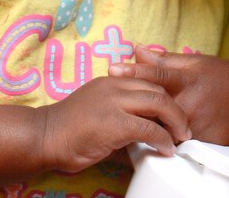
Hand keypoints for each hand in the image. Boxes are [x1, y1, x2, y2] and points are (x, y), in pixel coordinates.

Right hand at [36, 75, 190, 173]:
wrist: (44, 137)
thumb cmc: (69, 128)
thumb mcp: (98, 108)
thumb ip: (121, 109)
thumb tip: (147, 127)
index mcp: (111, 80)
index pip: (148, 79)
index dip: (167, 94)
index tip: (176, 110)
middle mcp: (114, 84)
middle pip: (158, 89)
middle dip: (177, 108)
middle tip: (184, 127)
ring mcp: (114, 102)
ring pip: (158, 103)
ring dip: (175, 121)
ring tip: (181, 137)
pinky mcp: (114, 123)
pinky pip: (149, 128)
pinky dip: (162, 139)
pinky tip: (166, 149)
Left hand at [109, 46, 228, 169]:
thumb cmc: (226, 79)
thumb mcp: (198, 63)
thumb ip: (166, 61)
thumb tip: (136, 50)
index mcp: (189, 78)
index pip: (158, 74)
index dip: (135, 71)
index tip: (114, 69)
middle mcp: (193, 101)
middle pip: (157, 109)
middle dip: (138, 110)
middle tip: (120, 110)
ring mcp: (202, 125)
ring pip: (168, 132)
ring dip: (153, 131)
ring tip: (135, 130)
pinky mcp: (211, 145)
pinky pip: (184, 149)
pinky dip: (173, 148)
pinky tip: (163, 147)